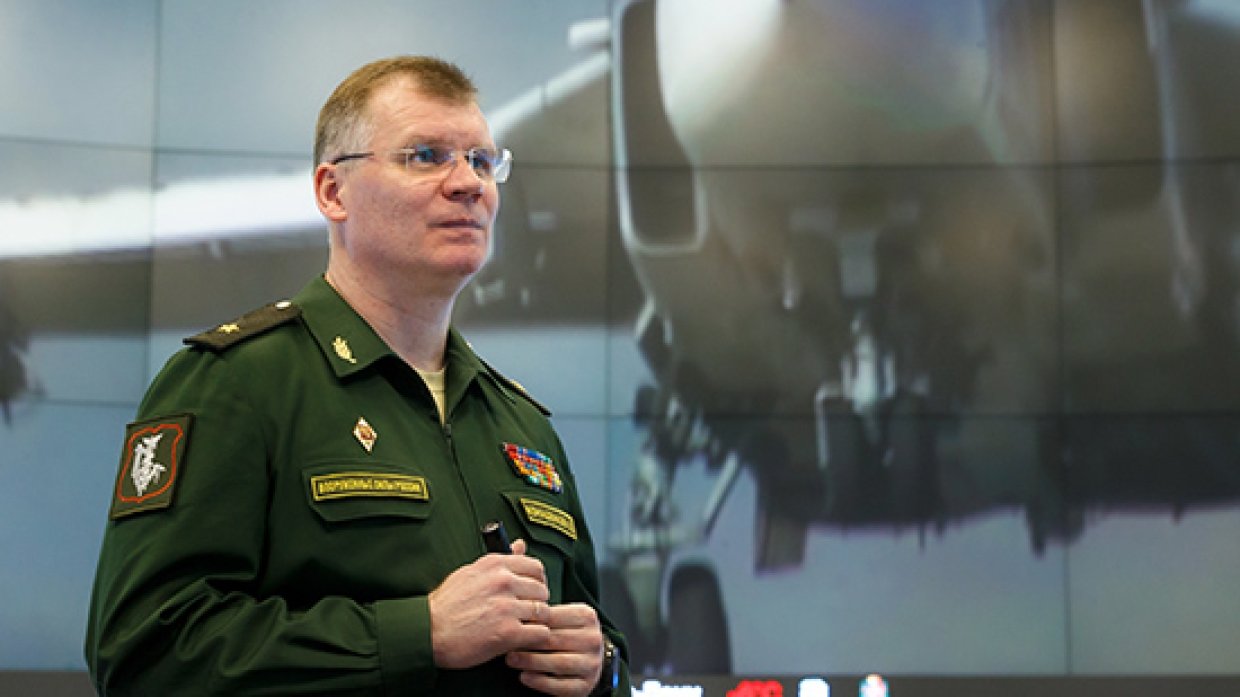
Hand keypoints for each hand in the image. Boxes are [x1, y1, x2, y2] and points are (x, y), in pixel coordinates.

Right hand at [428, 539, 552, 668]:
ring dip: (536, 623)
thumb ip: (500, 561)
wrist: (426, 632)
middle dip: (537, 603)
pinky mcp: (508, 632)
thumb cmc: (445, 605)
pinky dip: (534, 639)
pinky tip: (522, 640)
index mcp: (495, 565)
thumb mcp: (470, 573)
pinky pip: (540, 633)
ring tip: (522, 628)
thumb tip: (521, 545)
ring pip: (544, 612)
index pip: (535, 567)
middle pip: (542, 590)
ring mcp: (506, 607)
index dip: (537, 582)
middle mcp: (503, 582)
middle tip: (526, 614)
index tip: (531, 592)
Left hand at [506, 603, 604, 696]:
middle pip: (555, 640)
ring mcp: (592, 664)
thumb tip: (516, 617)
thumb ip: (545, 616)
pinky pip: (561, 686)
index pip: (553, 617)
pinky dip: (540, 682)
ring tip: (511, 660)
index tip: (510, 625)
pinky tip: (524, 677)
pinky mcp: (586, 686)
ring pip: (559, 663)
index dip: (530, 622)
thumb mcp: (563, 619)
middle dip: (528, 643)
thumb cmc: (568, 635)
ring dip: (531, 662)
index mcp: (587, 617)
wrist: (589, 658)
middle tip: (507, 645)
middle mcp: (593, 639)